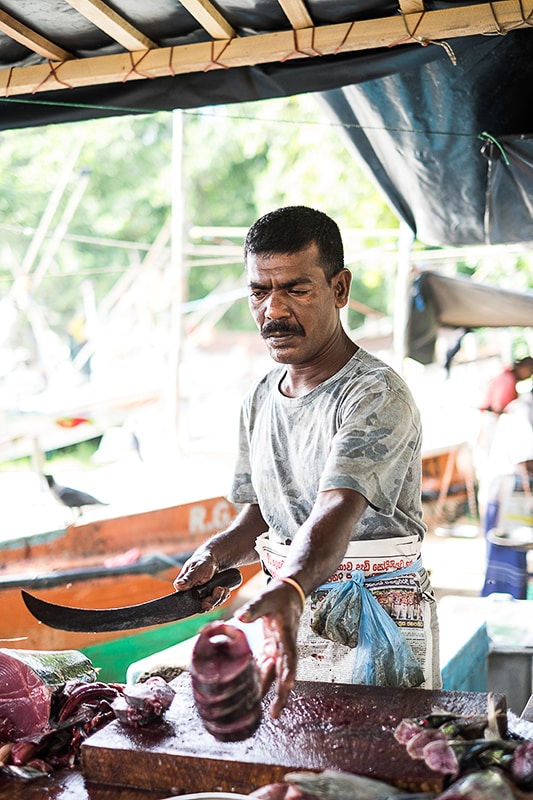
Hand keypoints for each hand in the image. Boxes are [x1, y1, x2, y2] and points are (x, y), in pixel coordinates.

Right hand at [173, 550, 229, 611]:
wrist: (213, 560)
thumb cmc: (202, 561)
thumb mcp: (196, 568)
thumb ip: (189, 577)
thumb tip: (178, 585)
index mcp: (182, 589)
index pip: (188, 604)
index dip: (200, 605)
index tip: (208, 601)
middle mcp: (190, 595)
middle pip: (201, 607)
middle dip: (213, 600)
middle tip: (220, 589)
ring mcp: (200, 597)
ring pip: (211, 605)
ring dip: (220, 597)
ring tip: (223, 588)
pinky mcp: (208, 597)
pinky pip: (216, 602)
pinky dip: (223, 596)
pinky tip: (224, 589)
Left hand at [236, 581, 302, 718]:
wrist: (289, 593)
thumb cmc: (279, 596)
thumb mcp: (266, 598)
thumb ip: (254, 608)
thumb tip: (240, 616)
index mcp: (286, 635)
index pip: (290, 657)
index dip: (289, 672)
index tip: (288, 686)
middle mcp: (284, 646)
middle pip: (284, 674)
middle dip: (281, 694)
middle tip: (275, 714)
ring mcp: (279, 649)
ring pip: (274, 674)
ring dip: (268, 690)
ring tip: (257, 709)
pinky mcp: (272, 649)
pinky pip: (266, 667)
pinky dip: (259, 678)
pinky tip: (249, 689)